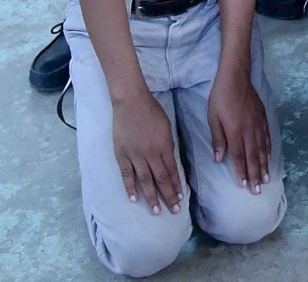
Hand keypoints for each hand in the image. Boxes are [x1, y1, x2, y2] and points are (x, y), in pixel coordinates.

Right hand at [113, 88, 183, 215]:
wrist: (131, 102)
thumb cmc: (151, 110)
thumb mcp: (166, 126)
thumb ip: (167, 145)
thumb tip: (169, 161)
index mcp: (164, 145)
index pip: (172, 170)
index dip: (176, 185)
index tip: (180, 198)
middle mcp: (151, 154)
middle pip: (161, 178)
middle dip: (168, 195)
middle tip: (173, 211)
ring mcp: (136, 156)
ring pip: (145, 181)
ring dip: (151, 197)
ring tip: (156, 211)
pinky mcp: (122, 156)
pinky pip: (127, 175)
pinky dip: (130, 188)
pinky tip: (135, 200)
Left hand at [208, 67, 271, 191]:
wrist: (236, 76)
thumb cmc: (220, 97)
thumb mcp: (213, 118)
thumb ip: (218, 139)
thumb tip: (219, 159)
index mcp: (235, 131)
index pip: (239, 156)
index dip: (242, 172)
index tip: (245, 186)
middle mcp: (249, 130)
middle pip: (253, 156)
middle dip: (255, 174)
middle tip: (259, 190)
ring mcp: (258, 123)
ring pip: (262, 148)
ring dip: (264, 165)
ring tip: (266, 179)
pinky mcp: (263, 116)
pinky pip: (267, 136)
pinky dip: (268, 148)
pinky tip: (269, 156)